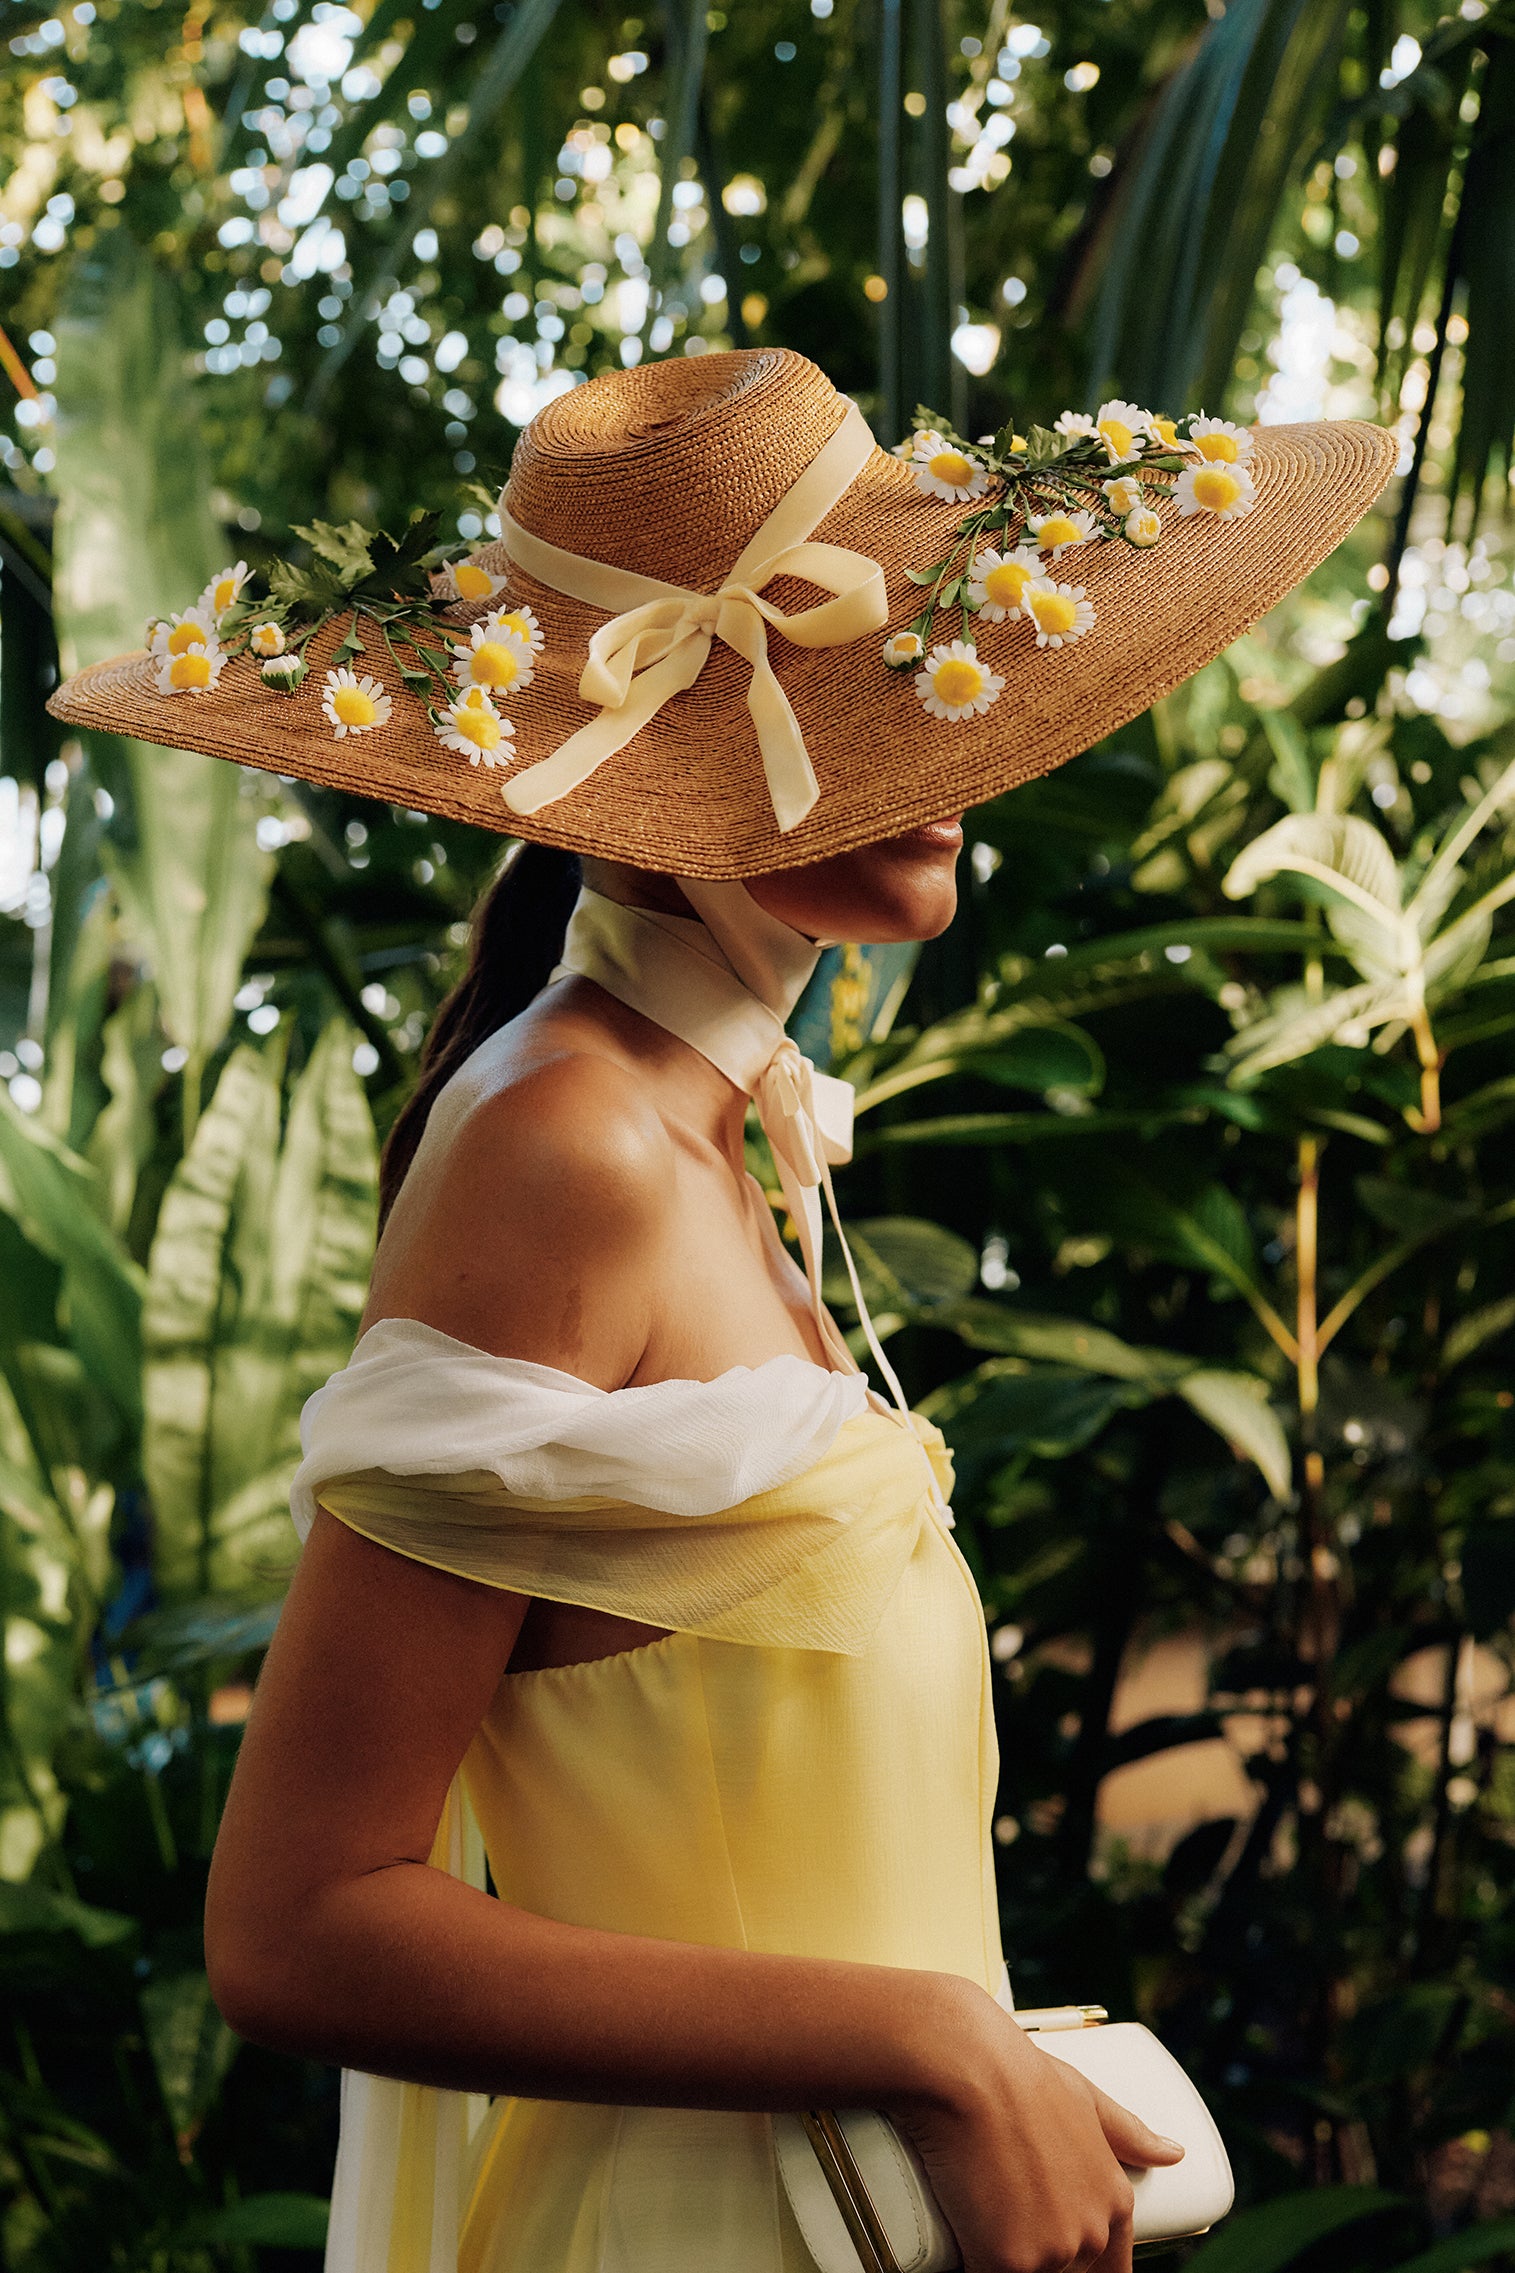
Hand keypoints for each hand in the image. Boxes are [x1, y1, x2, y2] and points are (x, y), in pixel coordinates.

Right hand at [882, 1981, 1184, 2272]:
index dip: (1084, 2266)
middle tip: (1003, 2203)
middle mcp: (1091, 2234)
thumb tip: (1175, 2153)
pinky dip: (974, 2260)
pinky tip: (964, 2232)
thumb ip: (1130, 2134)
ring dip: (1002, 2253)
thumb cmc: (1023, 2076)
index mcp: (1115, 2202)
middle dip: (1032, 2248)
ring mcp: (1052, 2252)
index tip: (1055, 2252)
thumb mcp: (1087, 2099)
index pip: (1111, 2268)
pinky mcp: (1008, 2263)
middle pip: (1063, 2270)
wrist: (974, 2071)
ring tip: (979, 2204)